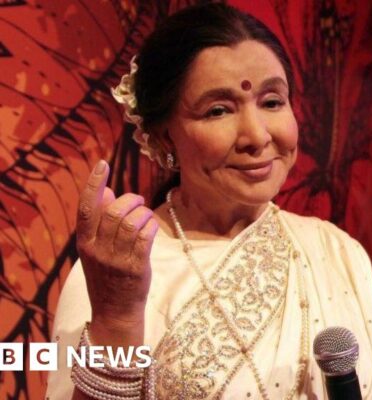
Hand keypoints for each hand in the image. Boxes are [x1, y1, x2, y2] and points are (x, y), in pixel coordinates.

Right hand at [76, 160, 157, 329]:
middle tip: (138, 201)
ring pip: (131, 222)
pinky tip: (151, 227)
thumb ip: (99, 221)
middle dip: (130, 200)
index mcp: (85, 243)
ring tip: (145, 215)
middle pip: (113, 211)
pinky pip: (145, 236)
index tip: (103, 164)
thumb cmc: (107, 275)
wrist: (115, 311)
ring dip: (143, 213)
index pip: (86, 207)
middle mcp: (98, 249)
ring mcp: (116, 259)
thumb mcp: (96, 249)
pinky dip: (151, 226)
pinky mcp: (136, 266)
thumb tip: (109, 189)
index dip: (94, 183)